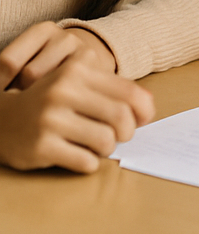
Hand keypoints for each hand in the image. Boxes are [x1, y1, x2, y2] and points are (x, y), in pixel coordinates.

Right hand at [0, 30, 153, 173]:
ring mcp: (50, 120)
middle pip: (121, 117)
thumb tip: (149, 107)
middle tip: (120, 136)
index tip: (142, 119)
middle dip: (127, 132)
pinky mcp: (41, 147)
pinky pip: (85, 161)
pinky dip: (90, 163)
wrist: (1, 119)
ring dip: (108, 148)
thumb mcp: (78, 83)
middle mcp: (62, 92)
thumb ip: (112, 89)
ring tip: (98, 145)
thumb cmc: (51, 101)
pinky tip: (80, 155)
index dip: (143, 109)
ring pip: (106, 141)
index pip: (128, 91)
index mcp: (76, 71)